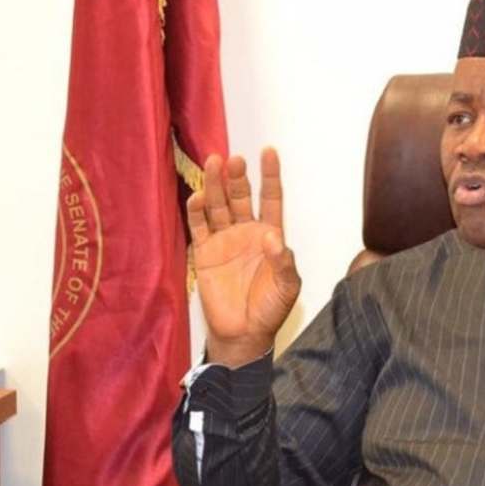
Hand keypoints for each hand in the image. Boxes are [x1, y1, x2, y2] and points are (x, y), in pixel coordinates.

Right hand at [187, 148, 300, 367]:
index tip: (269, 152)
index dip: (270, 176)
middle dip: (237, 177)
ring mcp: (224, 240)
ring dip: (216, 185)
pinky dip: (197, 211)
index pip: (271, 198)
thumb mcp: (287, 287)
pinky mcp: (205, 252)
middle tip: (234, 159)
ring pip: (218, 205)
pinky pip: (199, 227)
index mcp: (269, 235)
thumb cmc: (270, 309)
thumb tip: (273, 238)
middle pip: (240, 196)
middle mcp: (246, 231)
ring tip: (214, 163)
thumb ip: (284, 262)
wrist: (243, 333)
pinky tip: (198, 197)